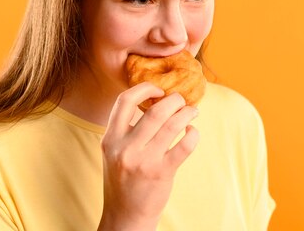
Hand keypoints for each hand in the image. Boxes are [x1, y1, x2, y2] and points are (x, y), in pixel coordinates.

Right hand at [98, 82, 199, 230]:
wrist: (125, 215)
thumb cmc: (122, 179)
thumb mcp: (113, 151)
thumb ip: (125, 129)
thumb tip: (153, 100)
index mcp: (110, 139)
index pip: (124, 101)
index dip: (144, 88)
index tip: (158, 90)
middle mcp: (125, 148)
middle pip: (155, 110)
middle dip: (174, 100)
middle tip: (181, 100)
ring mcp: (144, 161)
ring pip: (172, 125)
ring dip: (187, 113)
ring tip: (193, 112)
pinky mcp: (162, 173)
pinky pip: (184, 145)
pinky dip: (193, 134)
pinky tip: (193, 132)